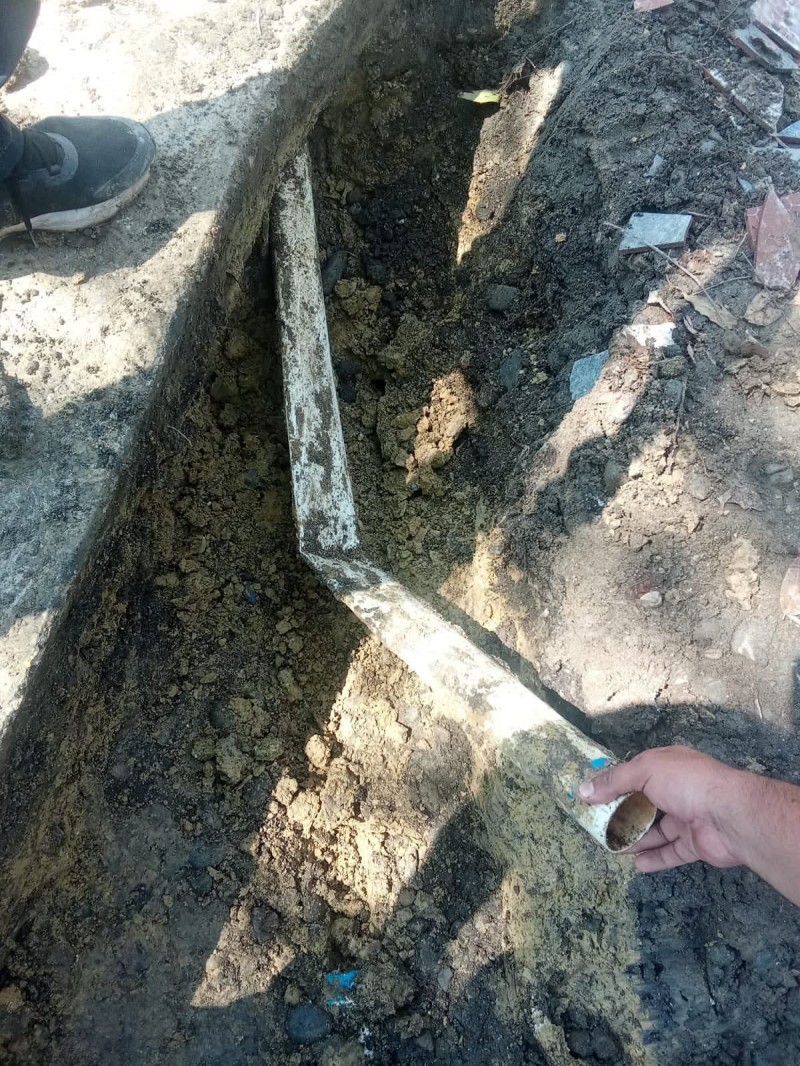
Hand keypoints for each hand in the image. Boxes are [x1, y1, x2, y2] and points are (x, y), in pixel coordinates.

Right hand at [579, 745, 745, 872]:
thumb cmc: (685, 783)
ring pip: (655, 830)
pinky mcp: (694, 845)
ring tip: (611, 847)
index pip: (635, 774)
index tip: (592, 798)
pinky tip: (635, 864)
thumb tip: (583, 791)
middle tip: (598, 826)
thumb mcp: (644, 771)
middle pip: (644, 803)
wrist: (729, 815)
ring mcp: (687, 819)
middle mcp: (677, 790)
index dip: (614, 784)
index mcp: (667, 766)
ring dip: (634, 838)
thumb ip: (614, 781)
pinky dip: (654, 859)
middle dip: (622, 814)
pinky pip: (670, 852)